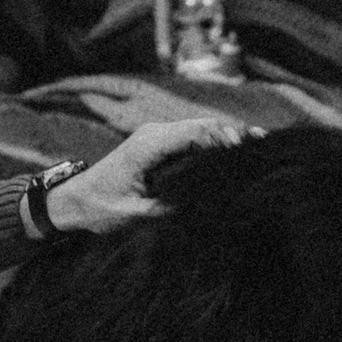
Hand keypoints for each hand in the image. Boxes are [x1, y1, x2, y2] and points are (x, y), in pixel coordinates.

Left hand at [47, 117, 245, 233]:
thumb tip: (203, 209)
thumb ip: (167, 211)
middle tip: (266, 146)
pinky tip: (236, 154)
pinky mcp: (160, 145)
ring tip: (260, 147)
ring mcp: (158, 137)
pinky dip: (215, 144)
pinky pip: (193, 139)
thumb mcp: (133, 215)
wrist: (75, 201)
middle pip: (204, 126)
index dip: (224, 138)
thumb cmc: (99, 208)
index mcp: (148, 144)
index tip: (246, 150)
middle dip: (234, 135)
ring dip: (227, 138)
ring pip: (201, 130)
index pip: (195, 132)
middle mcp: (155, 133)